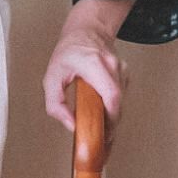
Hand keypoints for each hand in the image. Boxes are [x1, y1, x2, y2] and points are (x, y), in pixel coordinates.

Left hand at [43, 4, 131, 151]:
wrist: (87, 30)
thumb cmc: (68, 52)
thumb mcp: (51, 77)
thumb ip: (56, 104)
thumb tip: (71, 125)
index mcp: (94, 64)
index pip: (111, 95)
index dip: (110, 119)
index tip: (104, 136)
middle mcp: (112, 66)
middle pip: (118, 104)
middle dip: (111, 128)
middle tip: (102, 147)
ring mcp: (122, 69)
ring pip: (121, 103)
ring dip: (112, 122)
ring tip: (102, 140)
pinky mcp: (125, 75)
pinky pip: (121, 98)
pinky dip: (113, 112)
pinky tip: (104, 122)